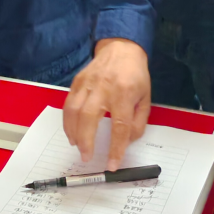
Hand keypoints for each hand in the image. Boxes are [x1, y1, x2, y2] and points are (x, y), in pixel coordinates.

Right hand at [62, 38, 150, 169]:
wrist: (121, 48)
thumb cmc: (135, 75)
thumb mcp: (146, 99)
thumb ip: (138, 123)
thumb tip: (126, 142)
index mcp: (125, 94)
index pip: (120, 126)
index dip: (115, 148)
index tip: (112, 165)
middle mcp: (104, 88)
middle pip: (90, 118)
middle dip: (86, 141)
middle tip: (86, 157)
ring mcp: (88, 83)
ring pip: (74, 111)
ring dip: (73, 132)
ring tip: (77, 146)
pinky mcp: (77, 81)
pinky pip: (68, 103)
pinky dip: (67, 120)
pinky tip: (71, 131)